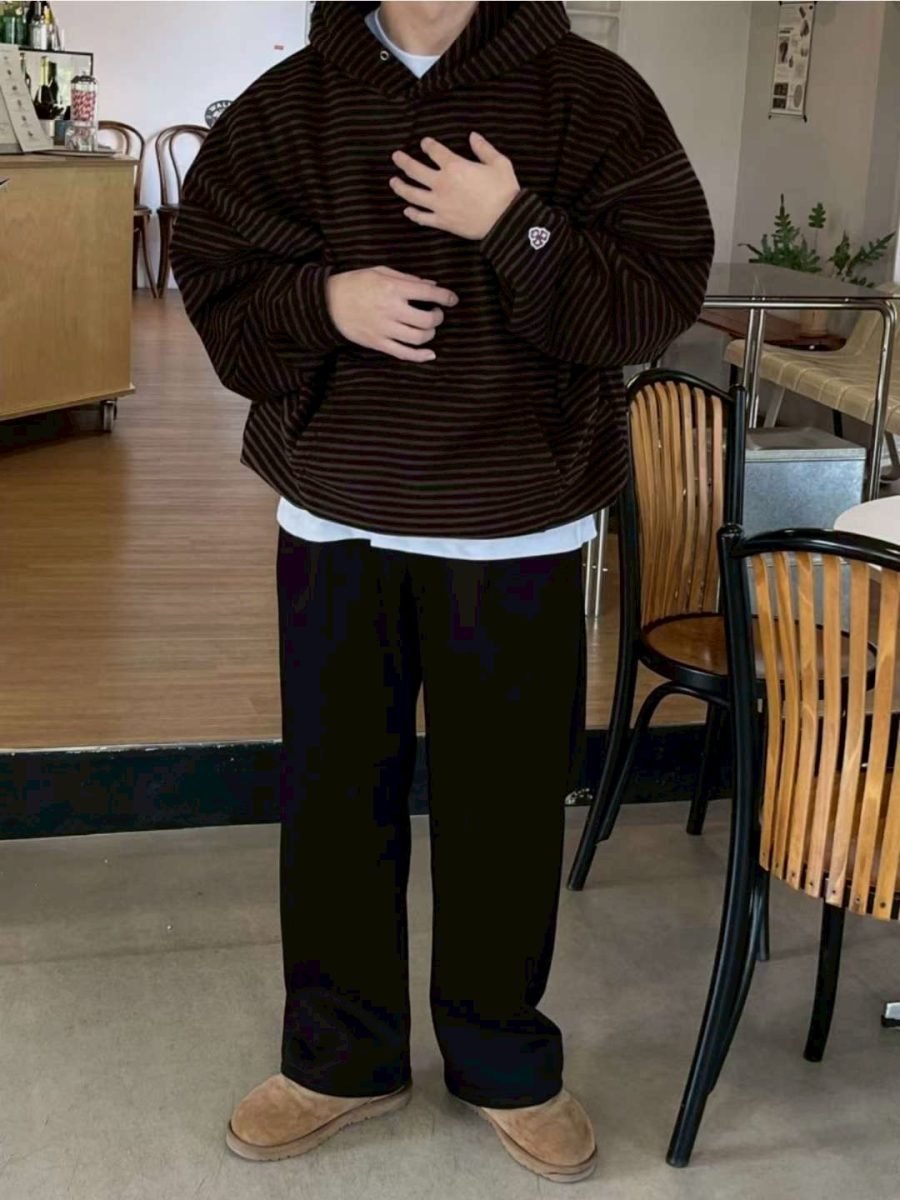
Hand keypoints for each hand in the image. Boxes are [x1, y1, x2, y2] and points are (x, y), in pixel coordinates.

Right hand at [325, 265, 457, 362]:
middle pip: (427, 320)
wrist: (327, 304)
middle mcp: (390, 310)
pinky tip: (430, 354)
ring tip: (428, 327)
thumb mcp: (379, 271)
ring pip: (419, 338)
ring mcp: (384, 329)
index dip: (445, 297)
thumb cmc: (355, 283)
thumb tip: (431, 285)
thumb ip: (406, 278)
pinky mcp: (378, 344)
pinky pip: (404, 354)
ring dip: (430, 334)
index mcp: (392, 288)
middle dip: (437, 317)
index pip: (428, 293)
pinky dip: (420, 356)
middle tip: (435, 314)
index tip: (453, 299)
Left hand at [390, 132, 520, 240]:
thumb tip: (473, 135)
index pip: (434, 151)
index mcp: (454, 166)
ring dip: (400, 187)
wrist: (505, 220)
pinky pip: (422, 218)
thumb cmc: (504, 190)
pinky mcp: (442, 221)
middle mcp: (441, 184)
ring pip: (412, 194)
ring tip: (393, 182)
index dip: (427, 145)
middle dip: (403, 161)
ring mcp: (439, 204)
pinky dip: (413, 214)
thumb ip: (483, 148)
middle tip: (396, 157)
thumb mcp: (499, 163)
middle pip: (415, 170)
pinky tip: (407, 210)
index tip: (424, 143)